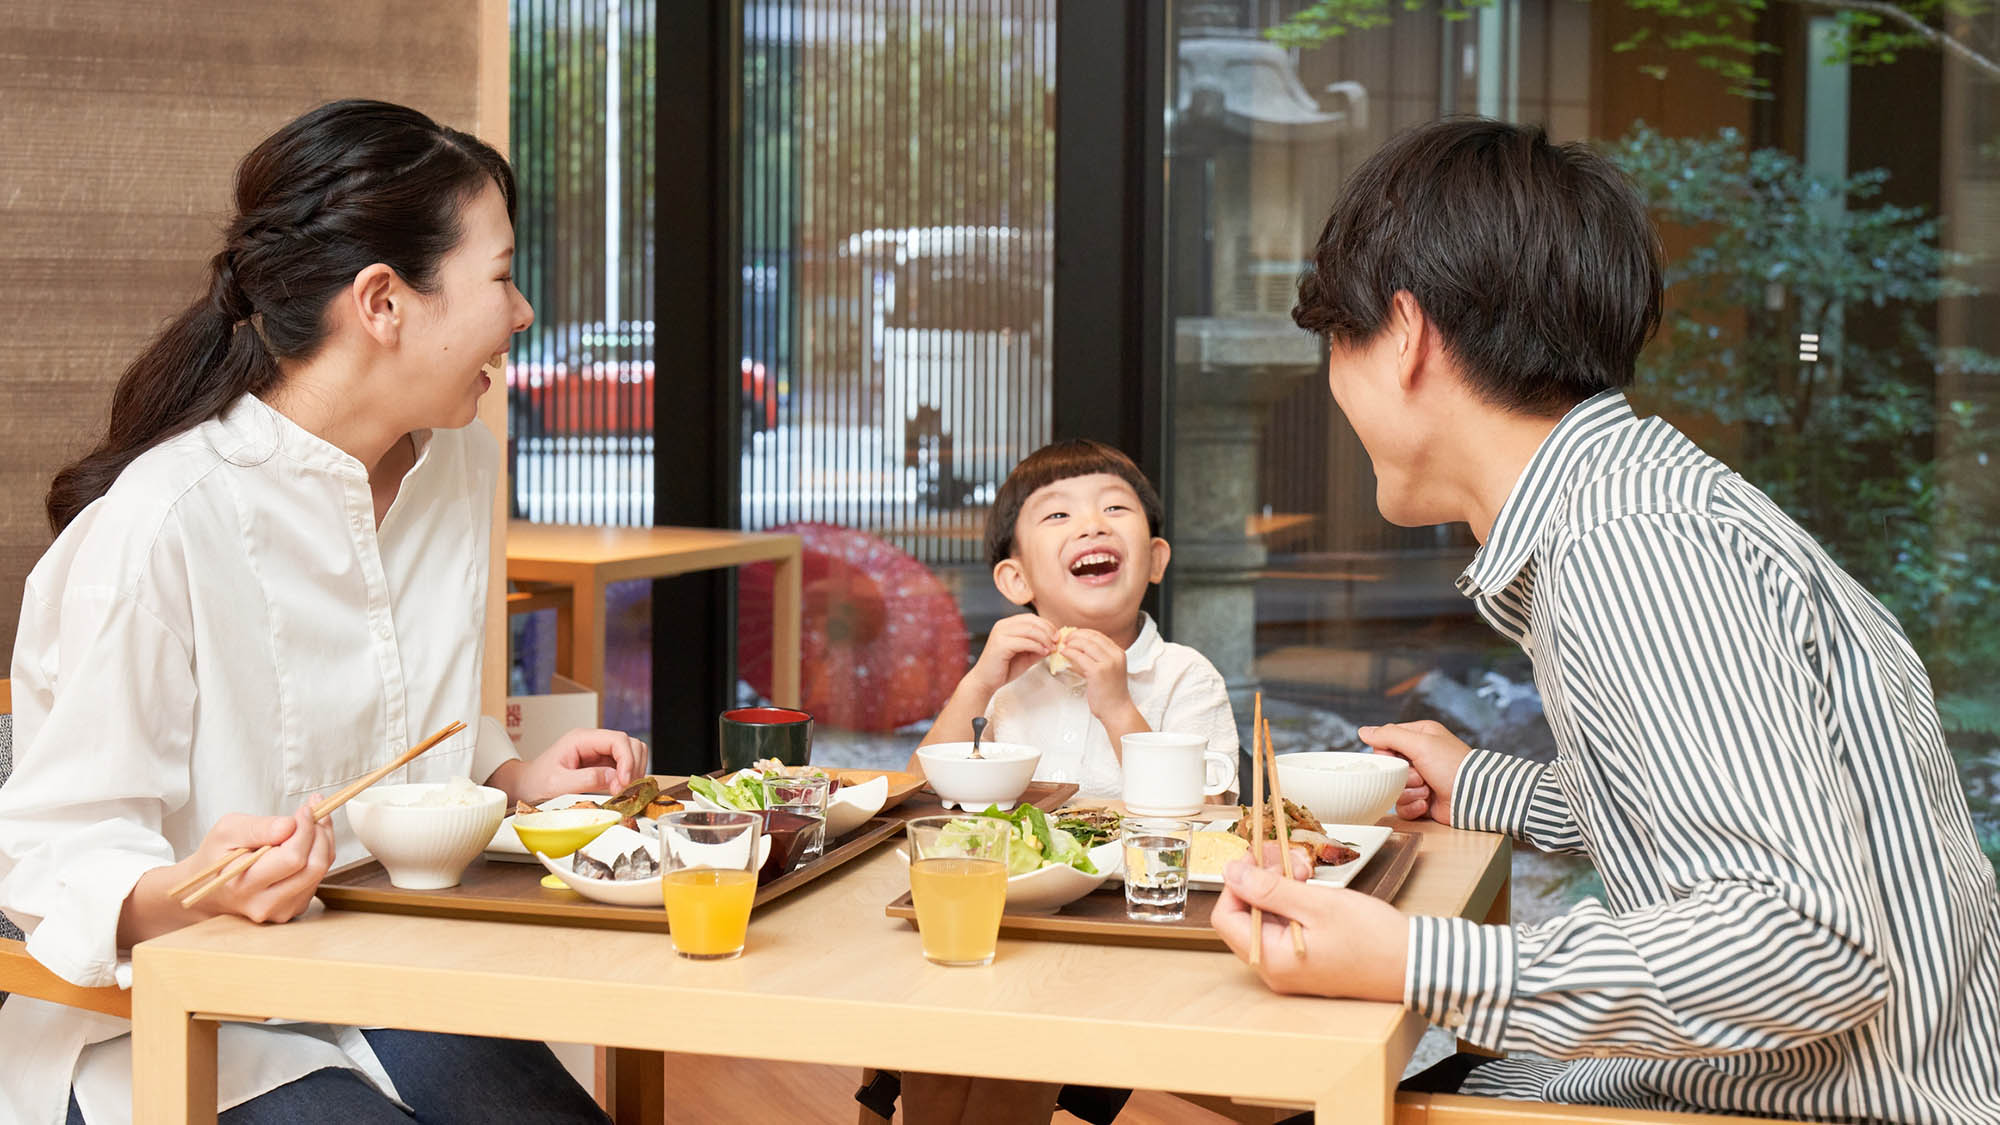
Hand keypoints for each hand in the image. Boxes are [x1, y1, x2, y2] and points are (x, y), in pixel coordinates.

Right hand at [185, 800, 335, 924]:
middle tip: (315, 811)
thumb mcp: (226, 831)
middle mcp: (266, 904)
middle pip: (313, 868)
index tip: (305, 809)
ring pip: (320, 872)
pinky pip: (318, 878)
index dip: (305, 830)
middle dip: (320, 834)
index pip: (292, 859)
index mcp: (244, 885)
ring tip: (312, 821)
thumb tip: (290, 825)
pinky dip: (320, 853)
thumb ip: (258, 828)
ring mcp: (282, 910)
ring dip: (323, 841)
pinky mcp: (295, 908)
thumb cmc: (217, 856)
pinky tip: (307, 839)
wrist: (210, 887)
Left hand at [513, 728, 645, 802]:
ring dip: (634, 771)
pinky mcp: (602, 764)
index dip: (627, 760)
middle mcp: (593, 742)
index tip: (625, 782)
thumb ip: (586, 780)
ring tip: (622, 790)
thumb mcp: (557, 784)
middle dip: (633, 766)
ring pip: (632, 753)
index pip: (617, 740)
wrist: (526, 786)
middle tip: (624, 789)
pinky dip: (629, 777)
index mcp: (581, 739)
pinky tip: (619, 790)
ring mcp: (599, 752)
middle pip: (630, 743)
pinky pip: (625, 766)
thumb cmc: (536, 783)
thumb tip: (615, 778)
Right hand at [965, 613, 1059, 694]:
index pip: (1031, 618)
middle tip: (1057, 642)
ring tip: (1051, 649)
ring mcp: (1000, 634)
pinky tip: (1043, 653)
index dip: (1047, 625)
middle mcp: (1002, 625)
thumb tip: (1055, 642)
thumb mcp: (1026, 655)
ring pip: (1030, 630)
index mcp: (1007, 625)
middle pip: (1032, 621)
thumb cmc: (1004, 668)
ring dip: (1044, 639)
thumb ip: (1038, 647)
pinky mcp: (1000, 644)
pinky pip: (1024, 642)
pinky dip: (1037, 646)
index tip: (1057, 636)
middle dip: (1048, 631)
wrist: (986, 681)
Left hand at [1055, 628, 1134, 722]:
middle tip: (1065, 638)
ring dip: (1072, 643)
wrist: (1117, 710)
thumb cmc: (1111, 694)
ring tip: (1064, 645)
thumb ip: (1095, 659)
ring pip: (1086, 644)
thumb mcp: (1107, 671)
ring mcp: (1108, 663)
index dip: (1084, 633)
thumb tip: (1076, 651)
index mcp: (1119, 653)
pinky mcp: (1098, 672)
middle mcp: (1115, 656)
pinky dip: (1070, 653)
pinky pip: (1080, 657)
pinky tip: (1064, 653)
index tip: (1073, 635)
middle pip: (1092, 637)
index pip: (1099, 635)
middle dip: (1076, 635)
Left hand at [1211, 856, 1409, 1000]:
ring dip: (1279, 887)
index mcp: (1272, 960)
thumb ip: (1270, 888)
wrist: (1415, 964)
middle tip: (1288, 860)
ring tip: (1305, 870)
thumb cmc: (1374, 940)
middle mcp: (1275, 969)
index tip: (1256, 858)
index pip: (1226, 916)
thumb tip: (1232, 873)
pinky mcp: (1306, 959)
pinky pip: (1285, 925)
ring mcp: (1290, 966)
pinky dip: (1293, 901)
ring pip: (1266, 916)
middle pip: (1246, 915)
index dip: (1237, 882)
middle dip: (1261, 880)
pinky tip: (1311, 886)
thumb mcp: (1318, 905)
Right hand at [1360, 720, 1471, 826]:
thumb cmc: (1452, 765)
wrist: (1473, 797)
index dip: (1387, 753)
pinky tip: (1426, 803)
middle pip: (1388, 768)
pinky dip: (1413, 806)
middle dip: (1402, 776)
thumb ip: (1389, 735)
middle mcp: (1420, 757)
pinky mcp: (1422, 801)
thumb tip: (1363, 731)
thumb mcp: (1420, 743)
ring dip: (1409, 792)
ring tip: (1428, 790)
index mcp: (1420, 737)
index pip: (1386, 742)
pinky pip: (1401, 806)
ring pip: (1393, 788)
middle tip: (1420, 776)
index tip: (1399, 758)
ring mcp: (1421, 780)